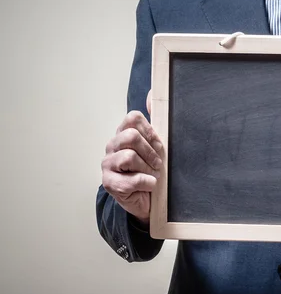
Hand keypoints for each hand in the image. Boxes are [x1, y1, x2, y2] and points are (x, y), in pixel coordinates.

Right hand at [101, 91, 162, 226]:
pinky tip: (149, 185)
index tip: (159, 145)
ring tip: (153, 175)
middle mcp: (112, 147)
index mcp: (123, 134)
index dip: (150, 131)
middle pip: (131, 136)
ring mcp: (108, 165)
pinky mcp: (109, 183)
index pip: (132, 118)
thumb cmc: (150, 171)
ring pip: (130, 157)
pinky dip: (147, 183)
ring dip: (148, 169)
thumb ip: (154, 124)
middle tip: (158, 163)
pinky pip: (132, 180)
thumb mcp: (156, 147)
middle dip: (150, 151)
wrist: (144, 199)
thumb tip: (152, 94)